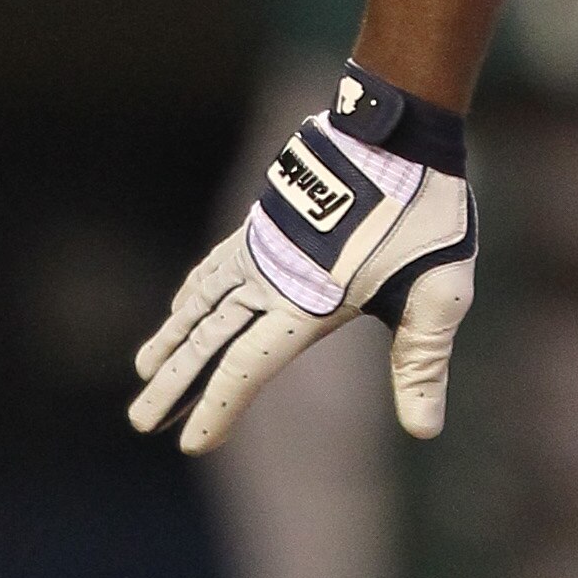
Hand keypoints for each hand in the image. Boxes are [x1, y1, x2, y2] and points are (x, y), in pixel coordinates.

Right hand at [130, 65, 477, 454]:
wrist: (400, 132)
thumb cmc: (429, 215)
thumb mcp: (440, 294)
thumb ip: (423, 363)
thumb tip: (425, 431)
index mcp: (308, 301)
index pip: (249, 366)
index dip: (218, 406)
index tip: (191, 444)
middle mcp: (273, 275)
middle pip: (210, 340)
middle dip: (173, 384)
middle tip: (138, 422)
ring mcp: (263, 244)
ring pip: (203, 301)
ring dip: (172, 337)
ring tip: (144, 368)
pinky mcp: (267, 221)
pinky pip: (216, 265)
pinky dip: (193, 291)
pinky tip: (181, 304)